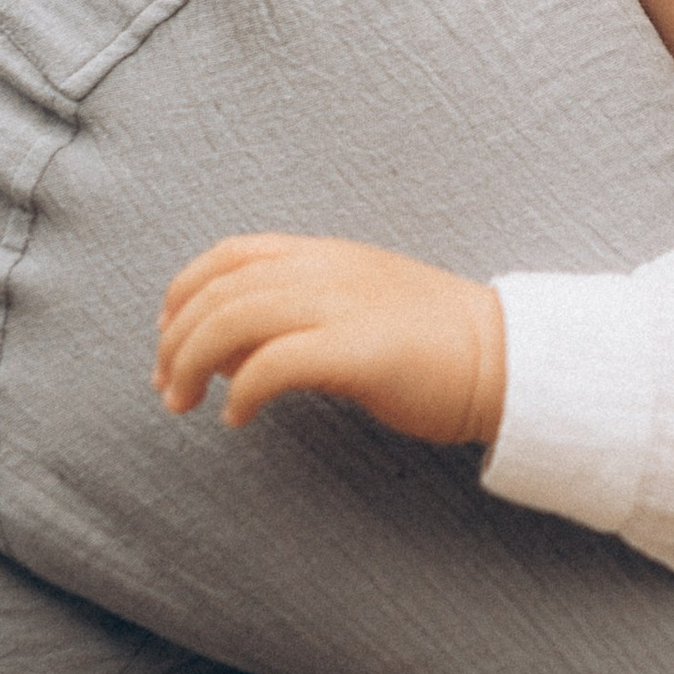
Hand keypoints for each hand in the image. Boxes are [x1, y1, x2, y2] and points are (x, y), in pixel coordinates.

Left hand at [156, 234, 506, 445]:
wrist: (509, 359)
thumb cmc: (435, 346)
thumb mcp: (359, 308)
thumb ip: (299, 313)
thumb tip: (227, 349)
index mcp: (327, 255)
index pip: (231, 254)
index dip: (184, 291)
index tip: (166, 334)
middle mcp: (328, 271)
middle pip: (219, 291)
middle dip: (174, 341)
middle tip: (165, 387)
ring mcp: (343, 306)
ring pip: (232, 320)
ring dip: (191, 364)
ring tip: (183, 404)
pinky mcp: (358, 351)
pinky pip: (273, 364)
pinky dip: (241, 392)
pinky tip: (238, 419)